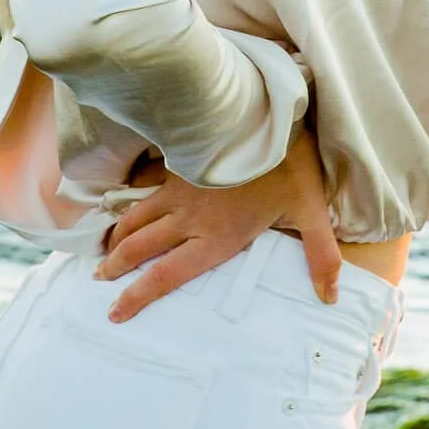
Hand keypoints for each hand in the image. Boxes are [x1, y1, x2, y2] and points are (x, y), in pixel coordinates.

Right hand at [93, 126, 342, 322]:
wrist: (263, 115)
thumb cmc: (288, 167)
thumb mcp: (311, 213)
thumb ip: (321, 257)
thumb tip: (330, 298)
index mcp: (216, 238)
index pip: (167, 275)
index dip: (138, 296)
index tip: (116, 312)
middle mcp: (189, 220)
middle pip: (141, 249)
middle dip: (116, 268)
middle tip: (99, 281)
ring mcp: (178, 192)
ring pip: (136, 219)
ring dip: (117, 238)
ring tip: (103, 253)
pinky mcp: (177, 169)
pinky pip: (144, 192)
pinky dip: (128, 207)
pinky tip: (122, 210)